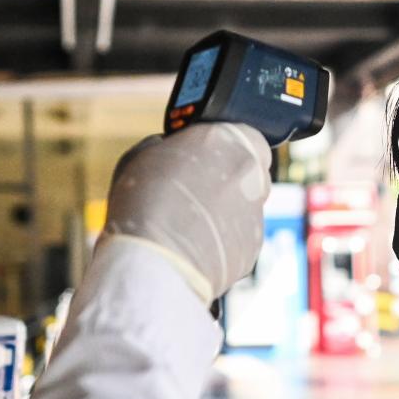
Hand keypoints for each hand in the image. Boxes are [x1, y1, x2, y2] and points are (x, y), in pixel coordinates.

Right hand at [100, 123, 271, 304]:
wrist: (155, 264)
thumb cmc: (142, 206)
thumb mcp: (142, 155)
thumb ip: (169, 146)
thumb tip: (174, 151)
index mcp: (225, 139)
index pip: (243, 133)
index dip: (225, 146)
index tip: (207, 156)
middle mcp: (250, 172)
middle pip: (248, 170)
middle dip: (227, 178)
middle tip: (196, 190)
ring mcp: (256, 211)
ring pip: (245, 205)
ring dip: (225, 211)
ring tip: (188, 225)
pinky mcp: (254, 246)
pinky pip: (240, 237)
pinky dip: (223, 240)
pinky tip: (194, 246)